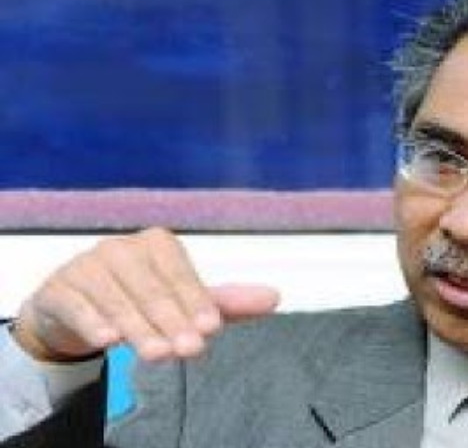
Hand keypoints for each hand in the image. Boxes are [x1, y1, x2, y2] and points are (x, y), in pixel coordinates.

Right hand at [13, 228, 279, 362]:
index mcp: (157, 244)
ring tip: (158, 354)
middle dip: (172, 321)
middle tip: (190, 350)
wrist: (76, 311)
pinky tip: (108, 340)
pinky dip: (93, 321)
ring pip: (117, 299)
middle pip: (151, 289)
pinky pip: (77, 304)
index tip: (210, 329)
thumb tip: (275, 297)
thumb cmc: (141, 302)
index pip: (179, 274)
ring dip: (138, 328)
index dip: (195, 302)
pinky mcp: (59, 288)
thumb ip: (226, 303)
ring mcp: (87, 265)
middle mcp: (121, 248)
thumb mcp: (185, 303)